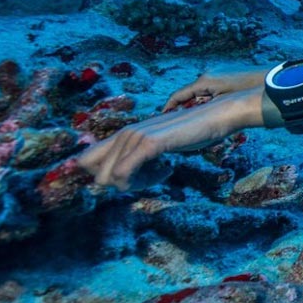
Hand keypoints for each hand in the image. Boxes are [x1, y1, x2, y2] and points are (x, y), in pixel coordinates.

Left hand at [78, 87, 263, 189]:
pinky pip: (125, 173)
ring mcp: (135, 137)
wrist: (216, 116)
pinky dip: (144, 181)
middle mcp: (124, 133)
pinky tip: (167, 170)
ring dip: (137, 184)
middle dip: (121, 186)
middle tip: (150, 177)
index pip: (86, 161)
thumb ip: (140, 155)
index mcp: (124, 134)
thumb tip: (127, 176)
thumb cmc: (192, 131)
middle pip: (98, 176)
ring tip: (162, 172)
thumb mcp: (159, 144)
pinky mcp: (149, 143)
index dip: (105, 178)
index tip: (134, 177)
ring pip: (110, 178)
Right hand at [163, 67, 268, 111]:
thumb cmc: (247, 92)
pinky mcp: (226, 73)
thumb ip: (205, 109)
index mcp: (204, 81)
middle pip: (189, 93)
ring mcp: (217, 72)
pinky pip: (211, 87)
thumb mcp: (223, 104)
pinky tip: (214, 108)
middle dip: (185, 107)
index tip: (163, 118)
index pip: (179, 95)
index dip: (169, 107)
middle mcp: (208, 74)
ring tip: (198, 118)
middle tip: (181, 123)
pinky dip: (208, 97)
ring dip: (198, 103)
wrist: (269, 80)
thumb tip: (192, 117)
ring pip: (200, 91)